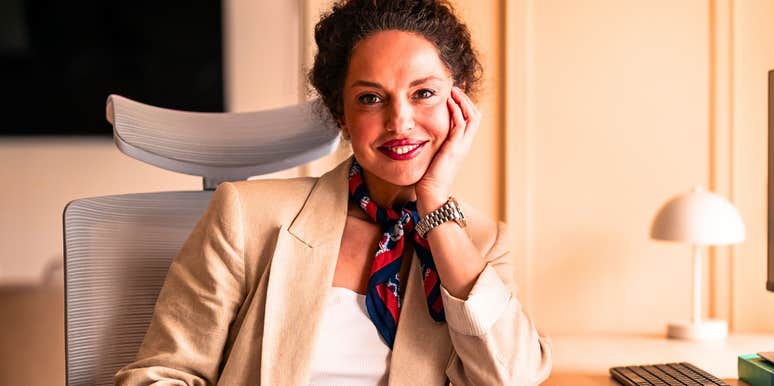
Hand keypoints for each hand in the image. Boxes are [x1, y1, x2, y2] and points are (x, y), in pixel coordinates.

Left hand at [415, 86, 480, 214]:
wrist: (431, 195)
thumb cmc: (428, 179)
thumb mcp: (432, 156)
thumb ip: (432, 145)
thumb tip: (419, 135)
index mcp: (460, 146)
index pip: (469, 120)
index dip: (464, 105)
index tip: (453, 93)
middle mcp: (464, 145)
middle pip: (474, 115)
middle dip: (465, 99)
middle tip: (454, 87)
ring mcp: (461, 146)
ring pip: (471, 117)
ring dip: (462, 101)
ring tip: (452, 90)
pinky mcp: (454, 149)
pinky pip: (460, 125)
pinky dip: (456, 111)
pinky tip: (447, 102)